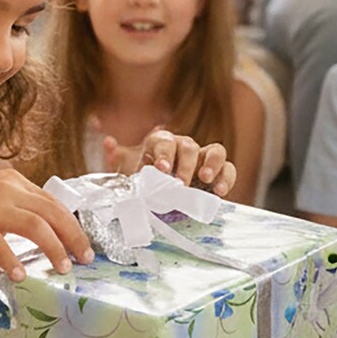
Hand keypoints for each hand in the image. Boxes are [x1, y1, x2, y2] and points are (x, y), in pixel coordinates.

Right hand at [0, 168, 93, 280]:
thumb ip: (14, 202)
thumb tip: (43, 222)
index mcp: (13, 181)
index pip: (53, 202)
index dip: (73, 223)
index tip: (84, 242)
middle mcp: (7, 191)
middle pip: (53, 213)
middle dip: (74, 237)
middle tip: (87, 258)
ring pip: (36, 227)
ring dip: (55, 249)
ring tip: (64, 268)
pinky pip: (1, 247)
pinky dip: (14, 262)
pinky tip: (21, 276)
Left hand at [103, 128, 235, 196]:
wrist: (160, 195)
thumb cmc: (146, 181)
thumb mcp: (128, 171)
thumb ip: (118, 158)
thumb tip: (107, 143)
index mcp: (162, 144)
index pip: (164, 142)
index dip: (163, 154)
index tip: (162, 170)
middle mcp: (185, 146)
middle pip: (189, 146)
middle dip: (185, 165)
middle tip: (180, 184)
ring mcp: (204, 158)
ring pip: (216, 150)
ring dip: (212, 164)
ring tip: (205, 180)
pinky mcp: (219, 172)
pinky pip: (229, 168)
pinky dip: (226, 178)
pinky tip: (220, 191)